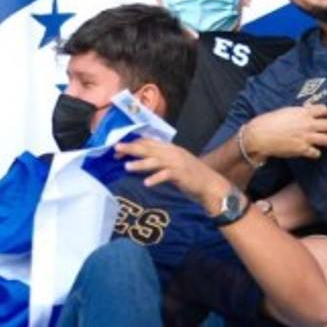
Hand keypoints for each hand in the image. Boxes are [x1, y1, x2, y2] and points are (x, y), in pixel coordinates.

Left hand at [116, 138, 231, 215]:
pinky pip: (165, 175)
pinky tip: (146, 183)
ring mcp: (177, 163)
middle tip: (116, 149)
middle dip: (131, 148)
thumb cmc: (190, 175)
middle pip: (148, 148)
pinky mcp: (181, 175)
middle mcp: (172, 152)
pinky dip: (155, 179)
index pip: (148, 142)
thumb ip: (160, 160)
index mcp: (169, 148)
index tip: (118, 149)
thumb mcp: (174, 163)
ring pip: (154, 161)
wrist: (210, 184)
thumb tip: (141, 160)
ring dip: (140, 164)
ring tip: (126, 166)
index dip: (133, 143)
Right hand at [243, 104, 326, 160]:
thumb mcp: (285, 111)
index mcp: (303, 112)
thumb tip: (306, 112)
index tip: (325, 116)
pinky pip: (317, 153)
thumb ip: (298, 112)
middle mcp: (308, 124)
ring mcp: (307, 137)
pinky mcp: (303, 150)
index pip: (324, 109)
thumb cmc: (268, 121)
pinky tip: (312, 152)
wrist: (260, 135)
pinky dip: (316, 153)